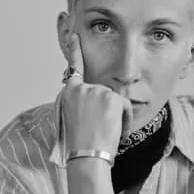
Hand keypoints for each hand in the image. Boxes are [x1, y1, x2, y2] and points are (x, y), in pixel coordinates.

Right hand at [61, 32, 133, 154]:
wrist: (86, 157)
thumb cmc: (80, 147)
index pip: (73, 68)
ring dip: (116, 118)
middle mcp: (80, 89)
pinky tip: (116, 132)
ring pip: (115, 101)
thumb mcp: (74, 122)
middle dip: (108, 112)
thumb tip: (96, 103)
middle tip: (101, 132)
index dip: (74, 50)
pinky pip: (125, 106)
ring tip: (106, 134)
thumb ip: (82, 106)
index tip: (74, 36)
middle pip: (103, 93)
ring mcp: (96, 91)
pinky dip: (125, 120)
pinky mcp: (110, 97)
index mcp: (68, 94)